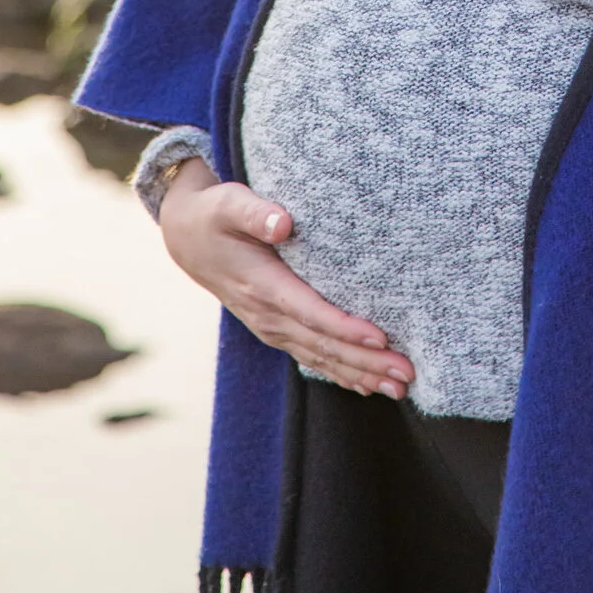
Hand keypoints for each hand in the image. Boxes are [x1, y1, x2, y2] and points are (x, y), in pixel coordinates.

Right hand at [158, 156, 414, 398]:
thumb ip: (256, 212)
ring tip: (399, 388)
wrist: (186, 237)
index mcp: (262, 284)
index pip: (309, 311)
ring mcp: (270, 326)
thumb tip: (285, 223)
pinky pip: (311, 356)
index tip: (380, 338)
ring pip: (320, 357)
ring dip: (361, 374)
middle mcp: (267, 314)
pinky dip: (340, 373)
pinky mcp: (275, 328)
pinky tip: (367, 385)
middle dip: (366, 362)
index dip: (344, 328)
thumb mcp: (229, 204)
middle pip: (323, 344)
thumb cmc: (215, 215)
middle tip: (406, 374)